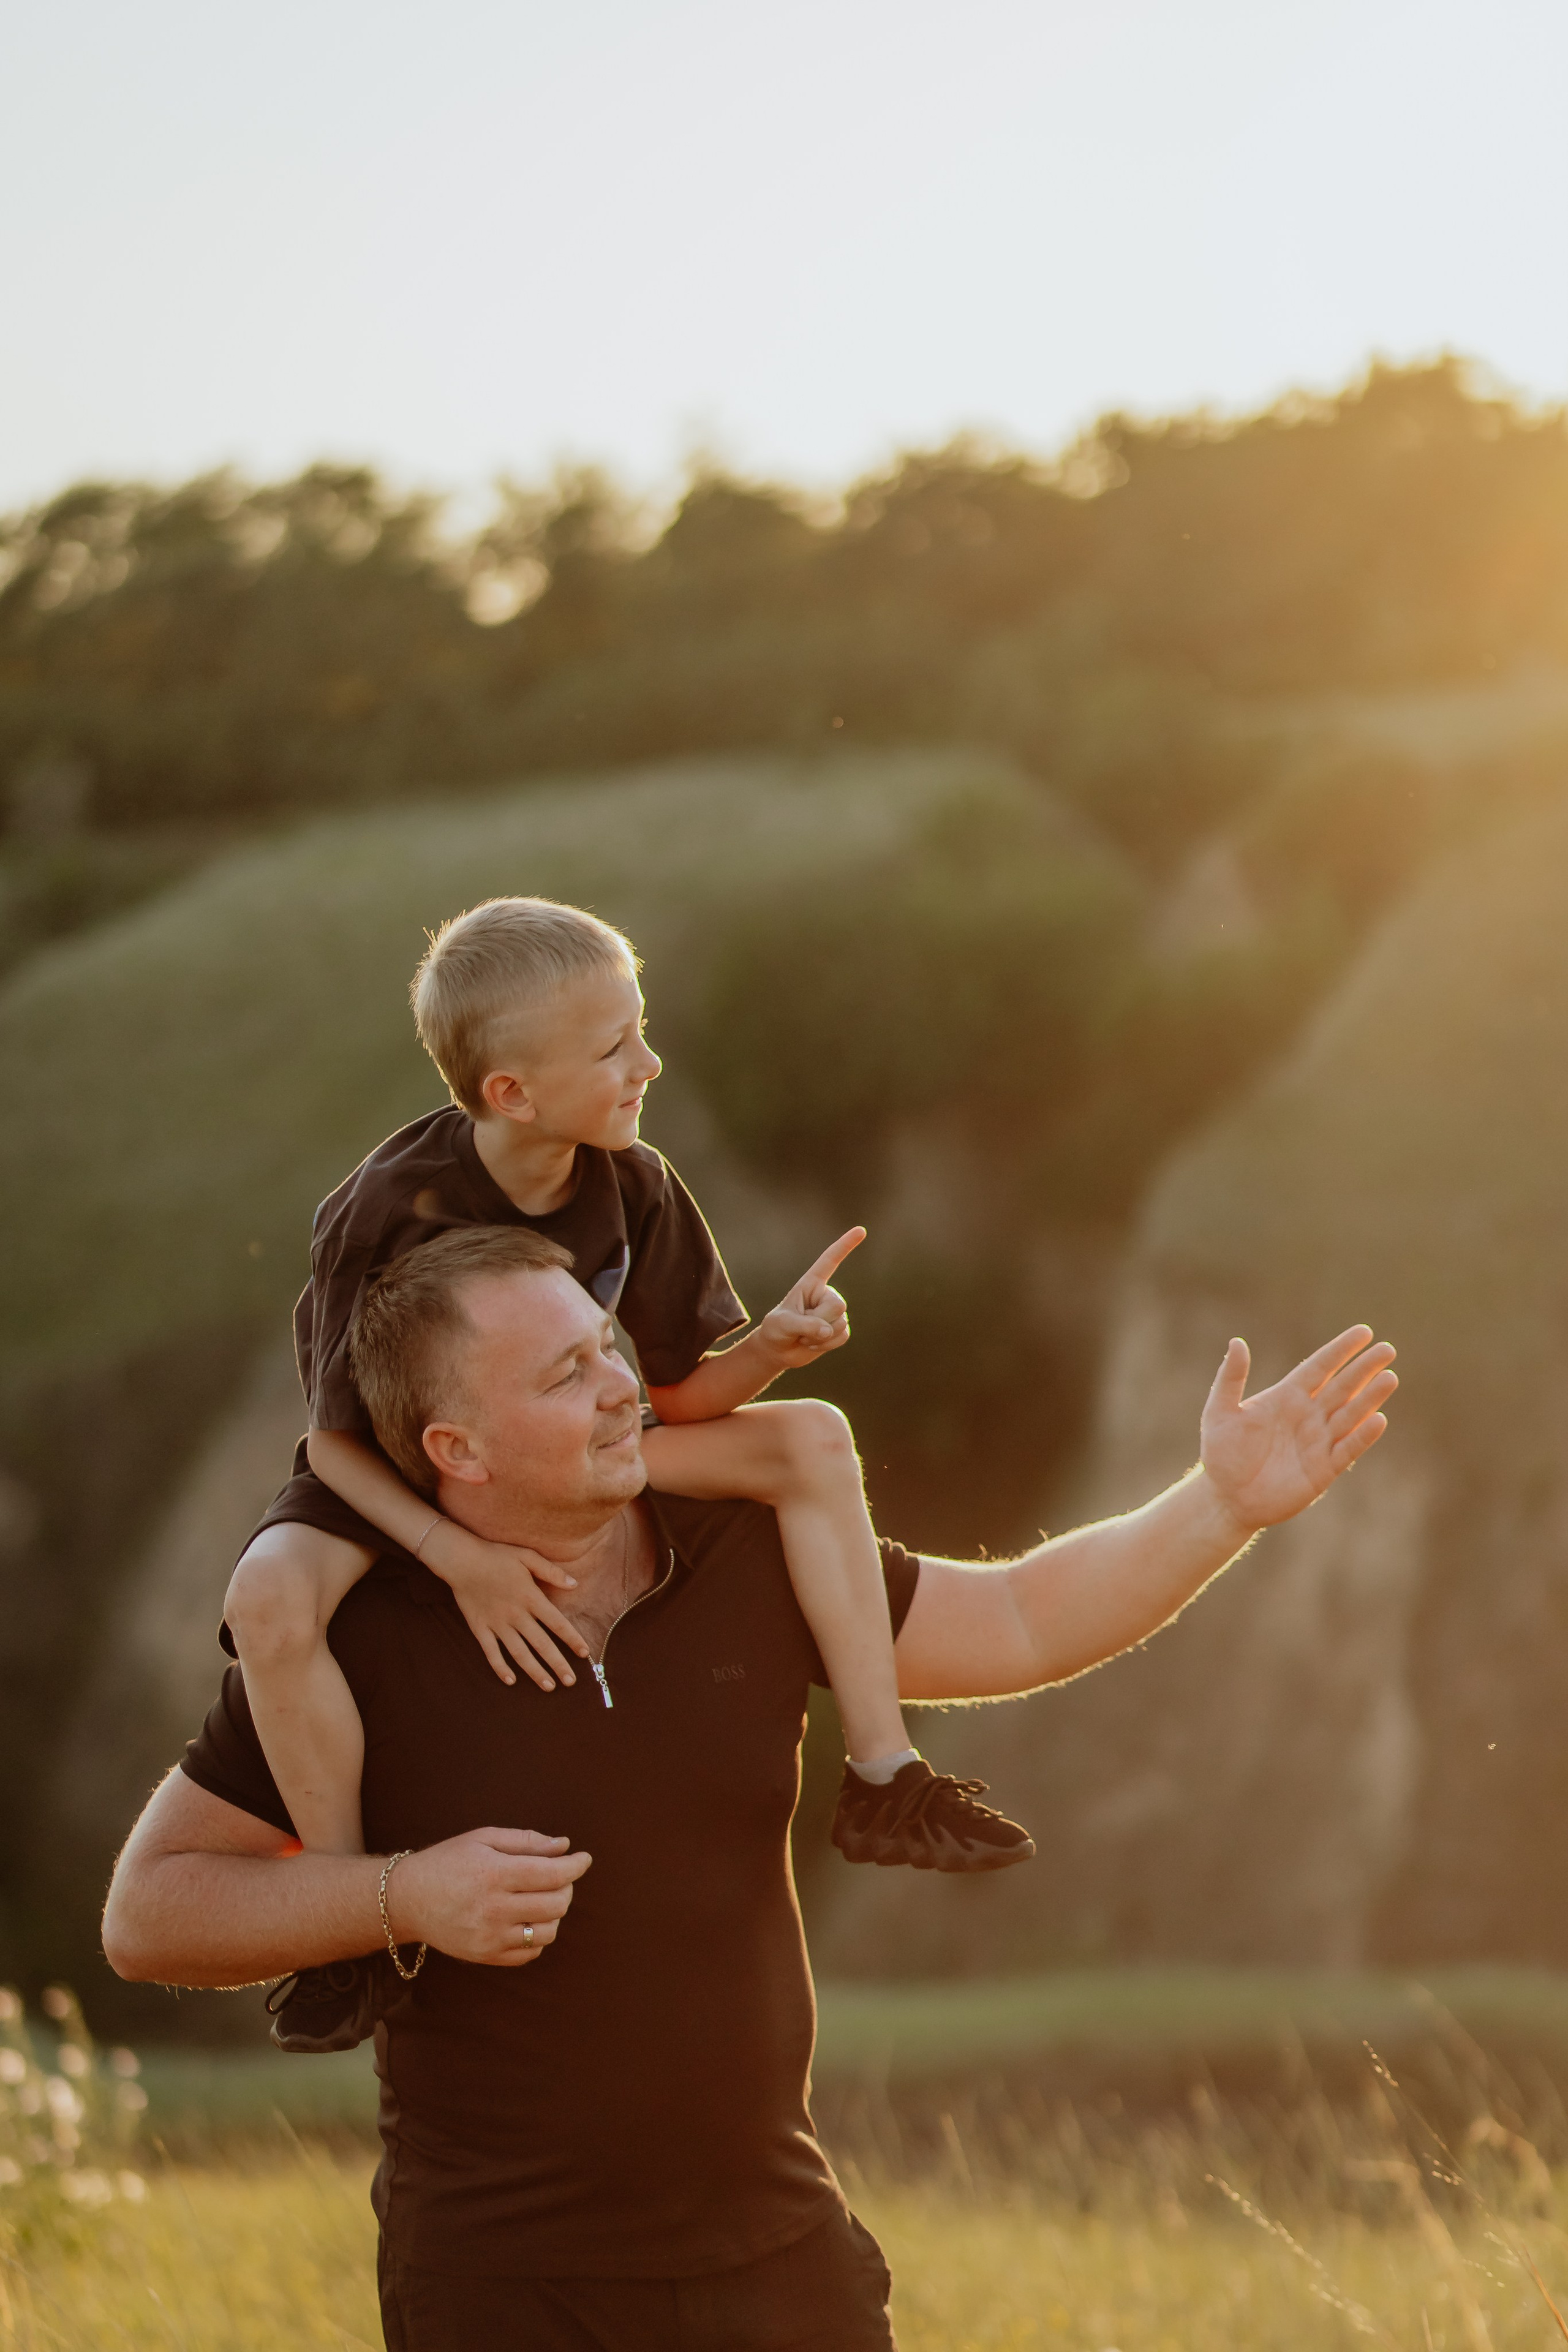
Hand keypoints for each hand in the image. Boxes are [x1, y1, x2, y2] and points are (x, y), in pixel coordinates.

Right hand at [386, 1828, 590, 1967]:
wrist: (407, 1900)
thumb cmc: (447, 1861)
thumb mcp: (483, 1838)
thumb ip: (526, 1840)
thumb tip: (564, 1846)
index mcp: (493, 1874)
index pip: (552, 1873)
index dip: (575, 1866)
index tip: (584, 1858)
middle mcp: (493, 1909)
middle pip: (556, 1904)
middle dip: (567, 1886)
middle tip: (560, 1875)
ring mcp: (490, 1937)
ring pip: (548, 1932)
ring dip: (555, 1912)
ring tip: (543, 1897)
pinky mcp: (485, 1956)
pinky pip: (530, 1953)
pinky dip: (538, 1936)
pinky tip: (528, 1918)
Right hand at [421, 1522, 590, 1691]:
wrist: (461, 1559)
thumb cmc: (496, 1555)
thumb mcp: (527, 1556)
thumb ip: (551, 1571)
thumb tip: (575, 1584)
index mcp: (531, 1597)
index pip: (557, 1623)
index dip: (572, 1639)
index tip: (585, 1653)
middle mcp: (516, 1615)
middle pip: (541, 1644)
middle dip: (557, 1664)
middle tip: (571, 1681)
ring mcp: (497, 1624)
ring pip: (519, 1653)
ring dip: (535, 1671)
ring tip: (549, 1686)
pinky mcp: (480, 1628)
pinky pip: (491, 1652)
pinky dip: (500, 1667)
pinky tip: (511, 1680)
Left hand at [755, 1228, 866, 1371]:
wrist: (779, 1350)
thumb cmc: (776, 1330)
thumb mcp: (782, 1324)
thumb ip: (804, 1324)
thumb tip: (827, 1331)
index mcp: (811, 1283)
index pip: (830, 1260)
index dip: (845, 1245)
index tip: (861, 1230)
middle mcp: (826, 1294)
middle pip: (837, 1304)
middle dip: (819, 1321)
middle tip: (800, 1327)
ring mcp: (834, 1312)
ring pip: (840, 1323)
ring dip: (819, 1337)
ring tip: (804, 1335)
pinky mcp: (839, 1329)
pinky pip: (842, 1336)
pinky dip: (826, 1345)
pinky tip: (813, 1344)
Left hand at [1200, 1325, 1397, 1536]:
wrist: (1226, 1499)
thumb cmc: (1221, 1454)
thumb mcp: (1219, 1412)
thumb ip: (1230, 1378)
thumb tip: (1237, 1342)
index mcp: (1287, 1397)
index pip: (1320, 1367)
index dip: (1341, 1350)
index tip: (1364, 1331)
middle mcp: (1308, 1415)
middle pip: (1343, 1387)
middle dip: (1365, 1368)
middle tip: (1387, 1349)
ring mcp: (1319, 1442)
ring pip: (1351, 1415)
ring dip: (1370, 1397)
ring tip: (1390, 1378)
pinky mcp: (1324, 1470)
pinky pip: (1348, 1449)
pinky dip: (1363, 1436)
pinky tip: (1378, 1419)